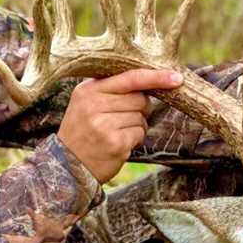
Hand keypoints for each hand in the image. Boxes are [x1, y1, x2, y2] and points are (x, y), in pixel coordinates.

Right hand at [58, 69, 182, 183]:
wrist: (66, 165)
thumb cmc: (82, 131)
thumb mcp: (86, 103)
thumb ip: (112, 90)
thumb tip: (151, 81)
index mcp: (88, 90)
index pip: (130, 78)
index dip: (155, 77)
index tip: (176, 78)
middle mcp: (94, 105)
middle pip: (140, 98)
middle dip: (140, 108)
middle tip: (122, 118)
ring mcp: (104, 125)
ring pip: (141, 117)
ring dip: (136, 125)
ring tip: (115, 132)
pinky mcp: (115, 144)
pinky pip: (139, 134)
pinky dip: (134, 139)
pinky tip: (118, 143)